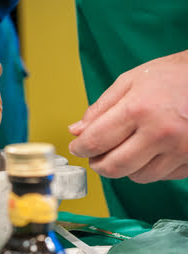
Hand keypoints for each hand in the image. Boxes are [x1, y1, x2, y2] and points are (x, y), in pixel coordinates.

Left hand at [68, 50, 187, 182]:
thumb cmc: (172, 76)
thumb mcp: (130, 81)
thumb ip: (100, 108)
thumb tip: (76, 132)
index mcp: (139, 109)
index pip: (96, 141)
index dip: (79, 148)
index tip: (77, 148)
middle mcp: (160, 133)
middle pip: (114, 167)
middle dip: (98, 164)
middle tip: (96, 155)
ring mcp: (181, 150)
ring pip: (138, 176)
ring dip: (126, 167)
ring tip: (128, 148)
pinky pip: (162, 176)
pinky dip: (151, 167)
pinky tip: (153, 149)